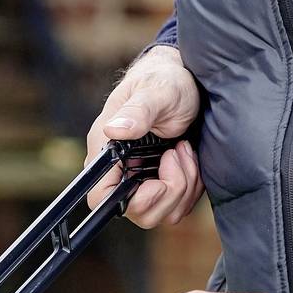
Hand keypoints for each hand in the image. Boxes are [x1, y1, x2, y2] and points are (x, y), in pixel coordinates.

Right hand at [84, 45, 203, 229]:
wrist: (186, 80)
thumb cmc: (166, 80)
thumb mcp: (156, 92)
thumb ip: (137, 112)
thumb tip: (113, 130)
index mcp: (107, 151)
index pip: (101, 197)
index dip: (129, 200)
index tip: (156, 180)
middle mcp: (121, 170)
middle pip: (139, 212)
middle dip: (169, 191)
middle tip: (177, 154)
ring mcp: (142, 179)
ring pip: (163, 212)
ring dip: (184, 185)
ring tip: (184, 150)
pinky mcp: (163, 183)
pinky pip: (178, 205)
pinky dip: (191, 186)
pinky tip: (189, 156)